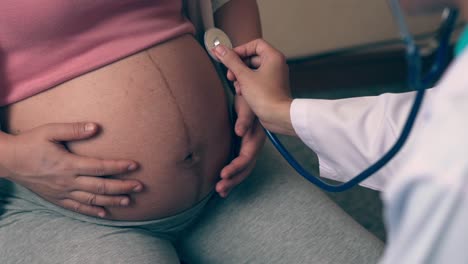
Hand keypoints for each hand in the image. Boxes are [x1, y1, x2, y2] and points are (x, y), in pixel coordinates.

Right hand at [1, 122, 142, 217]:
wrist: (9, 161)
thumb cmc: (30, 142)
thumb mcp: (50, 131)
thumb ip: (74, 129)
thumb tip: (96, 127)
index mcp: (68, 164)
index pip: (100, 168)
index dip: (119, 167)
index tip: (135, 165)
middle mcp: (68, 181)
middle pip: (101, 187)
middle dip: (122, 187)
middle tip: (140, 186)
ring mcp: (62, 192)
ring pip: (92, 200)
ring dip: (112, 201)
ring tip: (129, 201)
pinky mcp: (56, 198)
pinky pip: (77, 208)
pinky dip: (92, 211)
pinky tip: (104, 213)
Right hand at [213, 39, 295, 134]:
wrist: (278, 116)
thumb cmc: (265, 96)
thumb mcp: (244, 76)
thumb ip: (231, 61)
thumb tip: (219, 49)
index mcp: (273, 57)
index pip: (255, 44)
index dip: (240, 49)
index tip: (229, 57)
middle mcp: (275, 64)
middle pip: (252, 58)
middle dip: (238, 66)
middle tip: (230, 75)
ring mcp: (273, 76)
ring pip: (252, 70)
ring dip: (241, 77)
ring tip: (237, 87)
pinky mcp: (270, 87)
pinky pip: (256, 80)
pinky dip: (247, 84)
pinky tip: (242, 93)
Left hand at [216, 96, 264, 197]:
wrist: (251, 92)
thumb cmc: (248, 97)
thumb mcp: (247, 105)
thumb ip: (244, 119)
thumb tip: (240, 132)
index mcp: (255, 138)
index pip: (247, 158)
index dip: (236, 167)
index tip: (223, 174)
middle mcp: (254, 145)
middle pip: (246, 168)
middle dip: (233, 180)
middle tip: (219, 189)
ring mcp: (249, 147)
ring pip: (243, 169)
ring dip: (232, 181)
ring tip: (219, 191)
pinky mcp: (243, 147)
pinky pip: (239, 164)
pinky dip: (232, 175)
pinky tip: (223, 183)